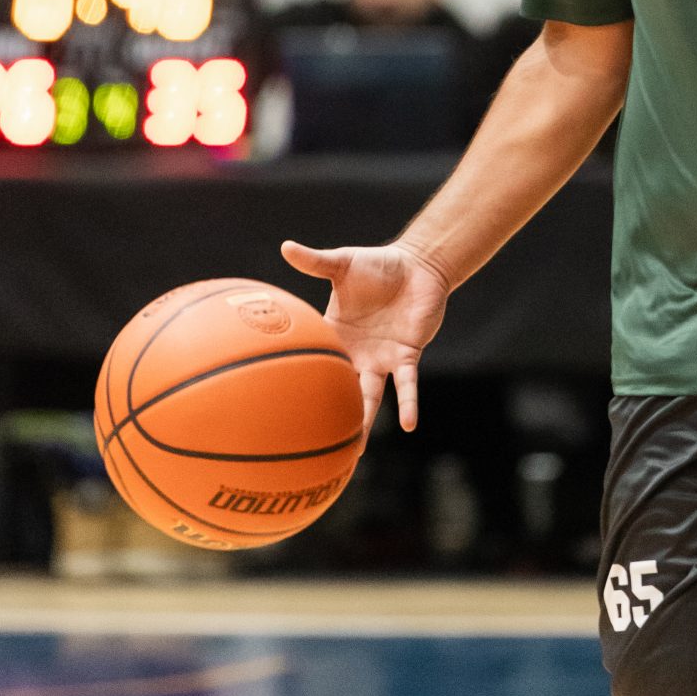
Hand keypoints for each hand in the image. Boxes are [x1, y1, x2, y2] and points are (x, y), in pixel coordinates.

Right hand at [278, 238, 449, 432]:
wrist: (417, 266)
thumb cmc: (377, 265)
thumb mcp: (342, 263)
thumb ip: (315, 262)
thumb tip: (285, 246)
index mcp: (334, 335)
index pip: (314, 360)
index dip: (298, 380)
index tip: (278, 408)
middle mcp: (355, 354)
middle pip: (338, 388)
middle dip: (326, 414)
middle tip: (307, 444)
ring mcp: (380, 359)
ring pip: (370, 395)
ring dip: (364, 419)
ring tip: (355, 449)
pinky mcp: (407, 356)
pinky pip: (407, 384)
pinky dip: (408, 402)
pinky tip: (408, 424)